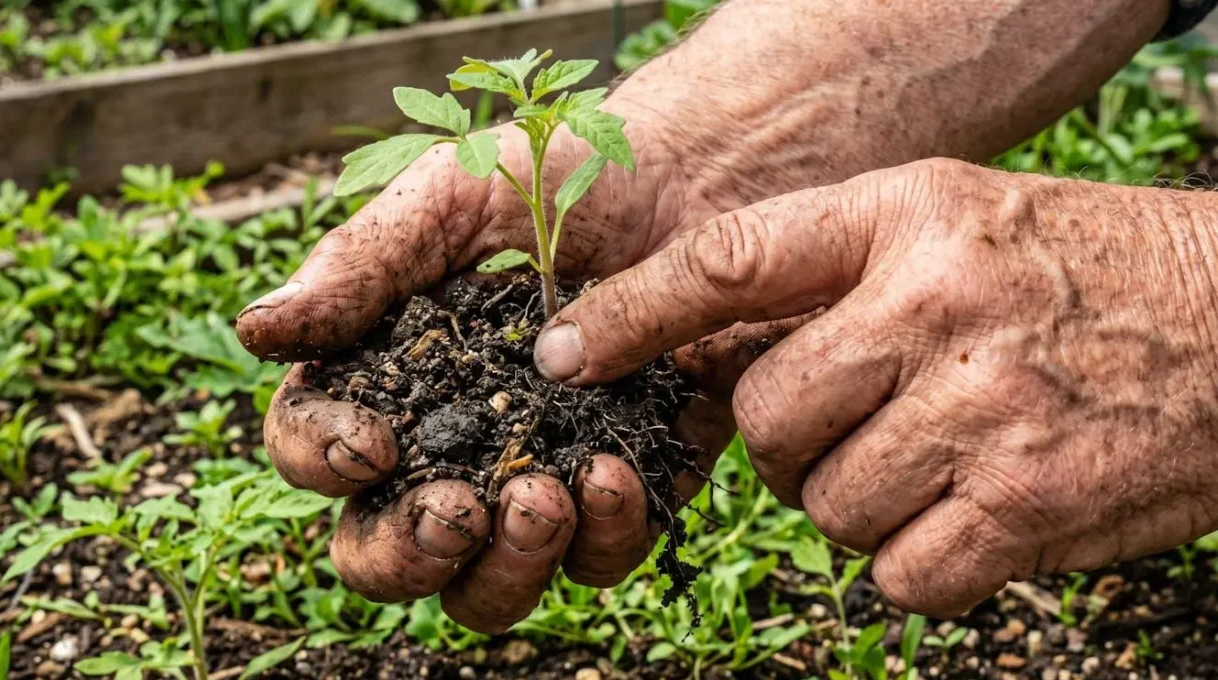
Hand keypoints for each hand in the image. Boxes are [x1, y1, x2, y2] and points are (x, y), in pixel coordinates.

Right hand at [236, 106, 799, 632]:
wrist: (692, 178)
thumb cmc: (556, 175)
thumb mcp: (450, 198)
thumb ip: (359, 265)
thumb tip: (258, 331)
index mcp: (386, 381)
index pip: (313, 450)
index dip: (322, 461)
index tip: (372, 442)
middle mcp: (449, 449)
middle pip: (385, 553)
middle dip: (408, 552)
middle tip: (457, 512)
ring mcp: (536, 482)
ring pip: (488, 587)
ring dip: (507, 567)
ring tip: (546, 497)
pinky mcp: (622, 496)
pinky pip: (598, 561)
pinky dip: (604, 539)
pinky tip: (618, 475)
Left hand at [537, 158, 1217, 616]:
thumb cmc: (1073, 273)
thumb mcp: (950, 222)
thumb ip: (828, 275)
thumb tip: (697, 353)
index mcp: (906, 217)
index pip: (728, 259)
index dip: (630, 310)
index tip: (561, 350)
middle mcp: (936, 305)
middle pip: (767, 414)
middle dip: (788, 440)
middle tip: (846, 425)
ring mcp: (984, 412)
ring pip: (827, 505)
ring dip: (856, 502)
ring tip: (926, 462)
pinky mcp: (1026, 510)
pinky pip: (897, 576)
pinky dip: (914, 564)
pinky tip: (964, 515)